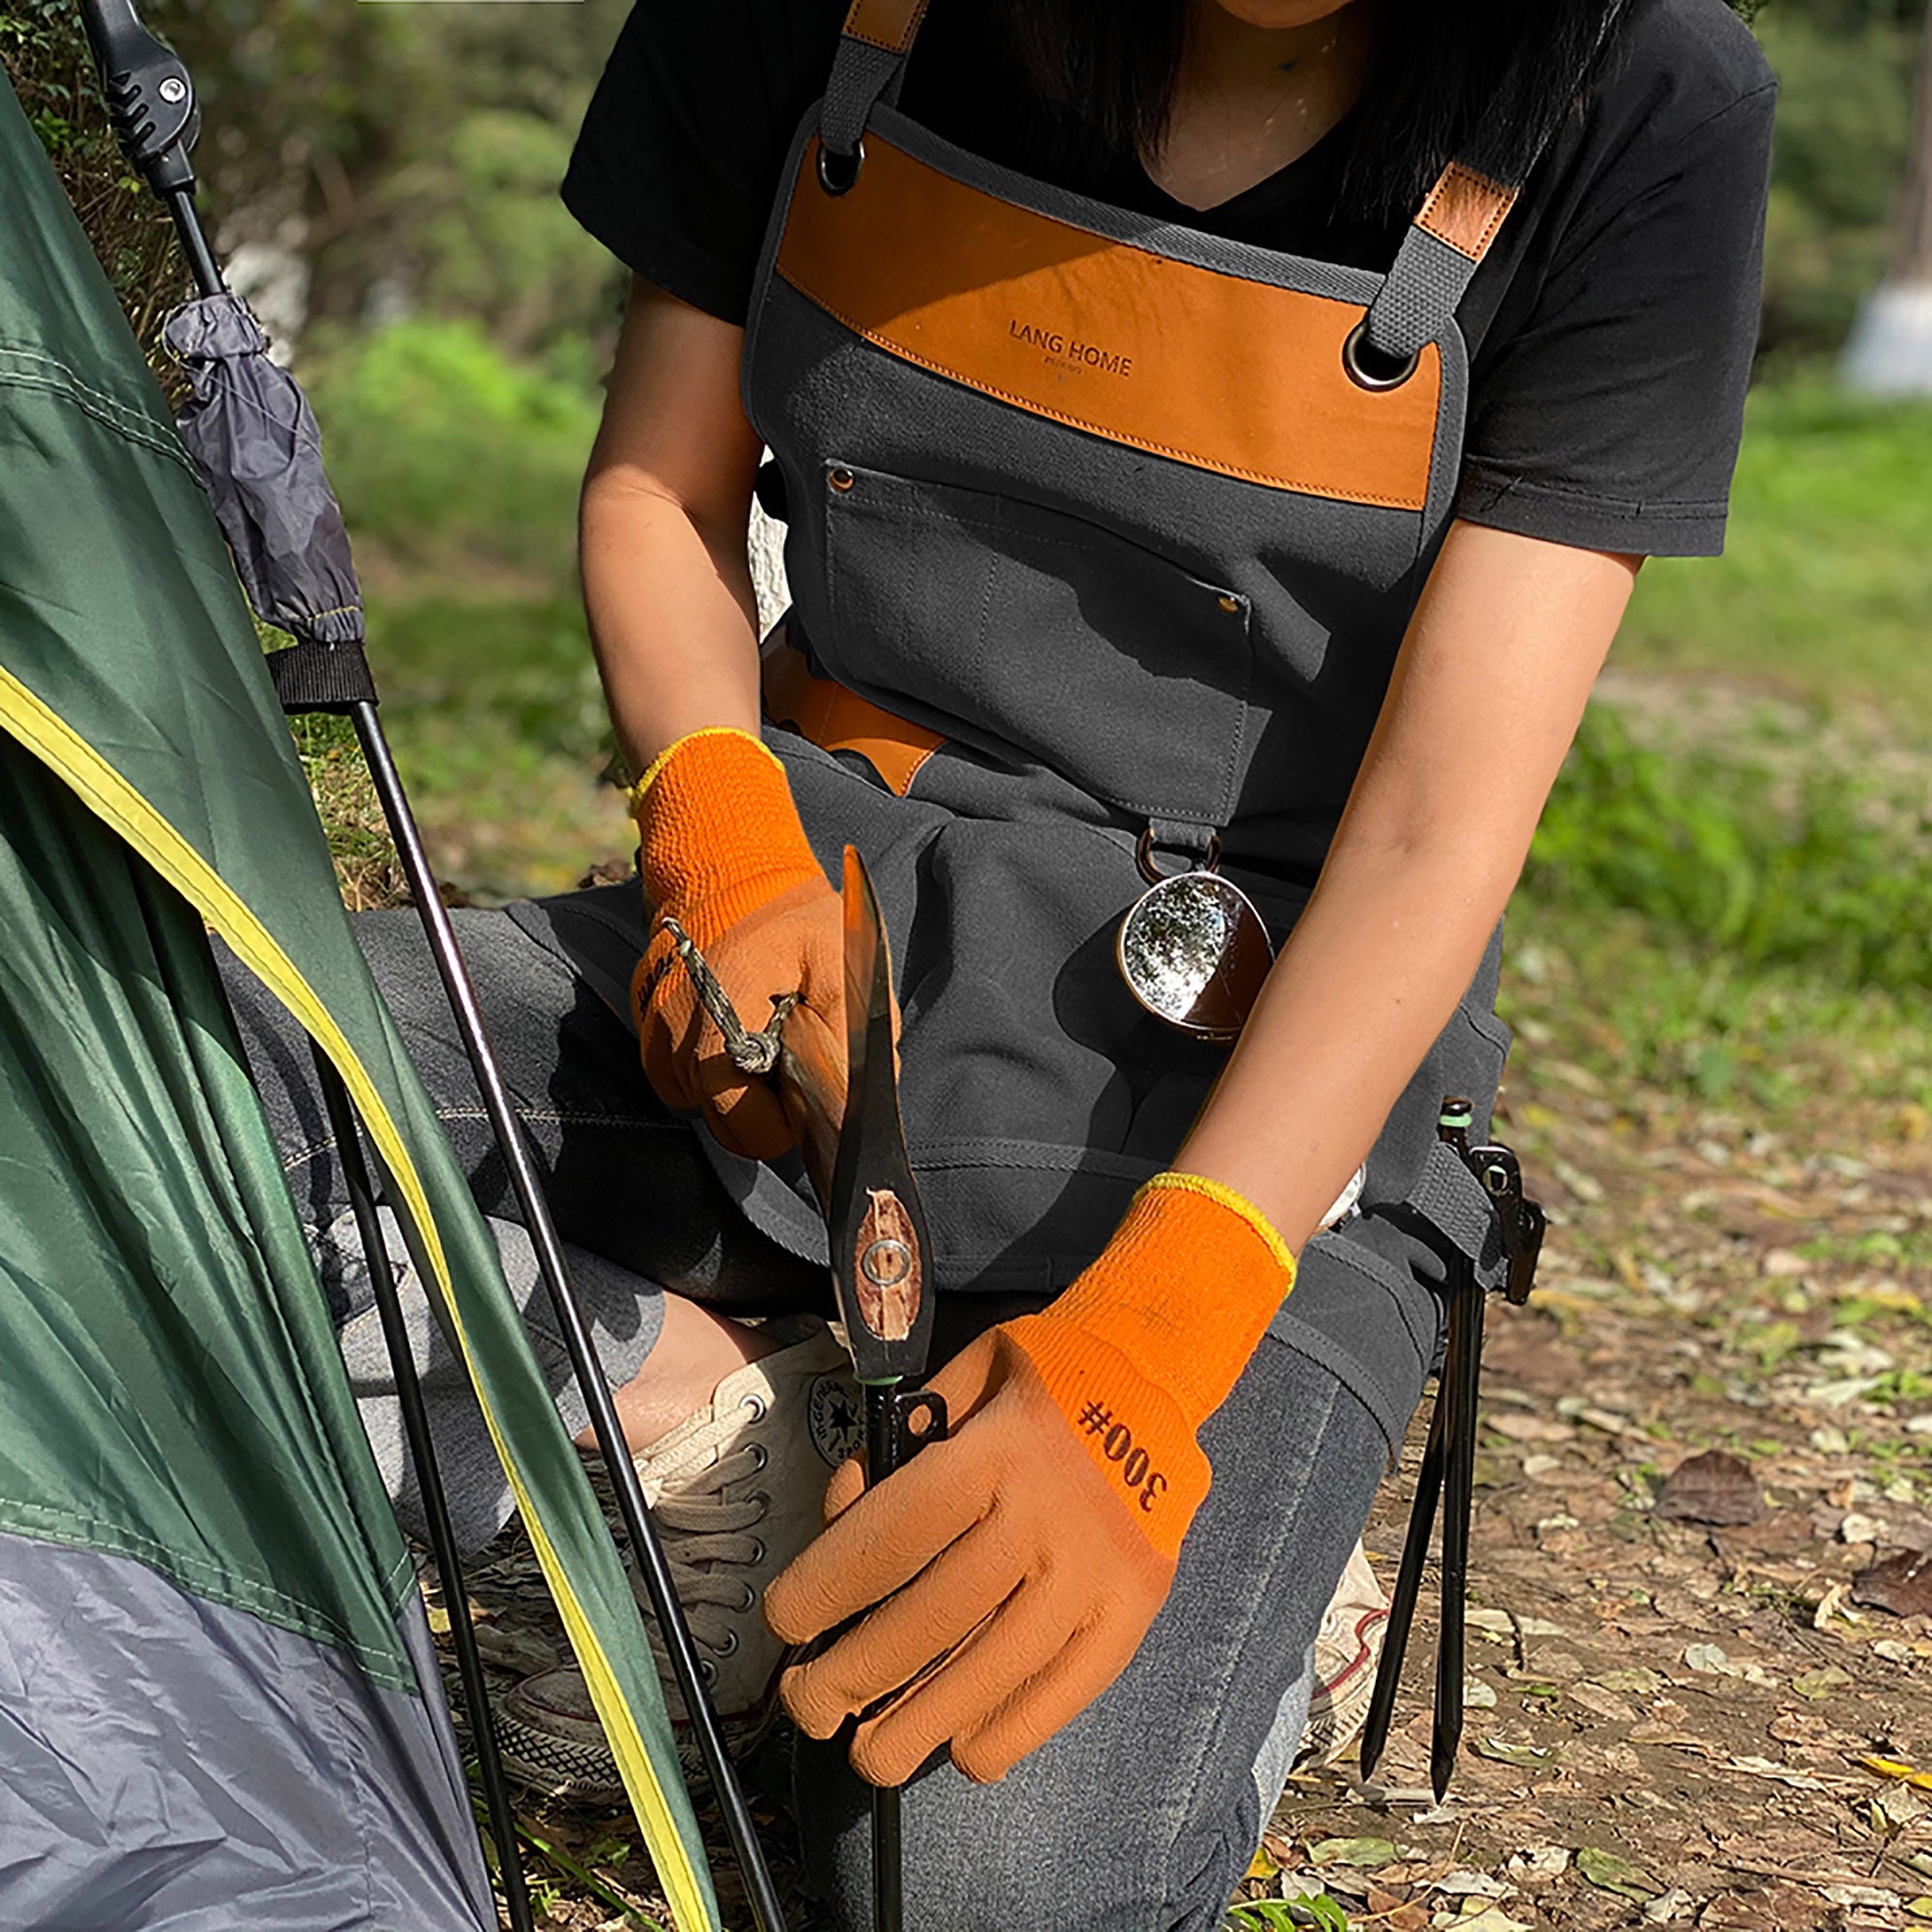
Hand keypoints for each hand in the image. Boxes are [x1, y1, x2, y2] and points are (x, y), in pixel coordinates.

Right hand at [627, 727, 838, 1158]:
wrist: (728, 865)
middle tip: (789, 1062)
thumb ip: (852, 1037)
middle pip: (719, 1119)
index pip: (744, 1119)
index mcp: (726, 1011)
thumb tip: (855, 1103)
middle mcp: (675, 1027)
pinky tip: (732, 1032)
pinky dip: (706, 1070)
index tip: (805, 1094)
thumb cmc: (794, 916)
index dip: (783, 1121)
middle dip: (761, 1107)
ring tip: (761, 1038)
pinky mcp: (644, 1023)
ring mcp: (652, 1027)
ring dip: (733, 1088)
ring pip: (695, 1101)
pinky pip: (675, 1077)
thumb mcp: (844, 963)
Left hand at [762, 1172, 1297, 1785]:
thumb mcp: (966, 1371)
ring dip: (922, 1721)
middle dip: (857, 1670)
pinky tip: (961, 1750)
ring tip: (867, 1754)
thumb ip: (904, 1440)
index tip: (783, 1622)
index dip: (830, 1585)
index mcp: (998, 1449)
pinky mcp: (1136, 1604)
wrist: (1160, 1373)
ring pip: (997, 1666)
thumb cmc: (1043, 1371)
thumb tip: (842, 1513)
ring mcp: (1097, 1568)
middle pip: (936, 1613)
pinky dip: (1013, 1729)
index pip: (897, 1534)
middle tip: (806, 1705)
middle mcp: (1048, 1514)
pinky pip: (1069, 1686)